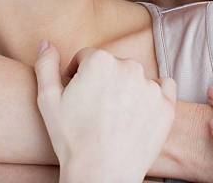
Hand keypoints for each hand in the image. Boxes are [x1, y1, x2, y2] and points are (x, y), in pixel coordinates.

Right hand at [34, 43, 175, 182]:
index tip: (76, 95)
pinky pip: (163, 88)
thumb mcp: (47, 100)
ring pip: (136, 77)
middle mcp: (129, 66)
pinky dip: (154, 95)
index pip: (87, 58)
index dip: (78, 76)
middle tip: (96, 108)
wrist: (101, 174)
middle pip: (113, 66)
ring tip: (116, 116)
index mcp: (100, 60)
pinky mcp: (167, 104)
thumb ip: (45, 65)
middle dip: (104, 81)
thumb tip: (46, 42)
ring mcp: (151, 85)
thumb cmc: (71, 139)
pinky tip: (140, 111)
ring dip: (127, 88)